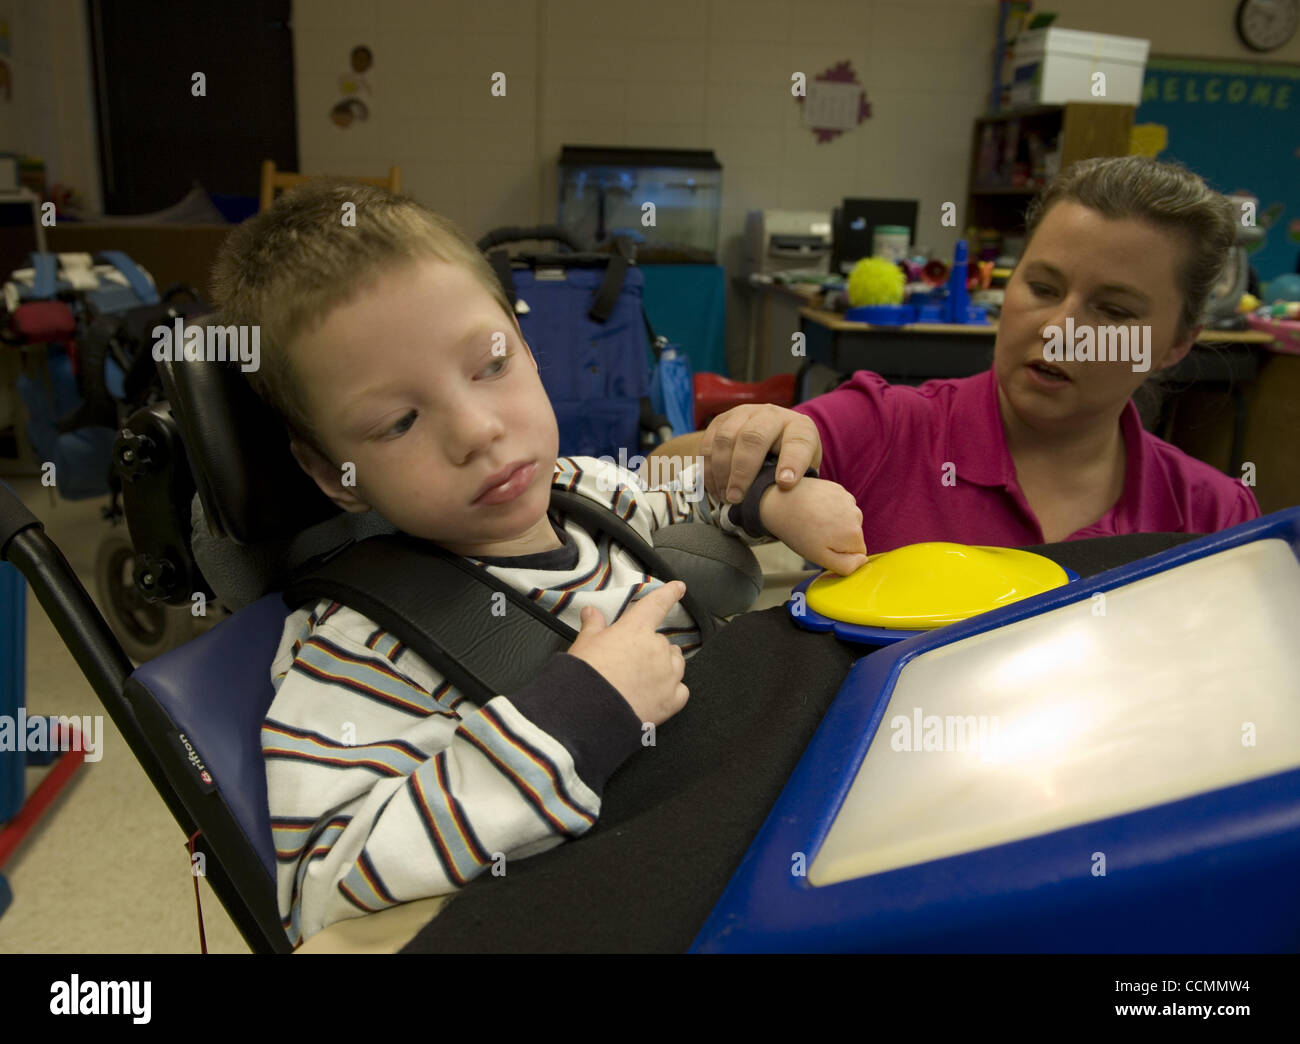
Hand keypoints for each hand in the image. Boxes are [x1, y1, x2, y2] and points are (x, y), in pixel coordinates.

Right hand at [566, 581, 689, 726]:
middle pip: (663, 641)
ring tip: (643, 678)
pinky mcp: (671, 700)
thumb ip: (593, 625)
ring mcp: (668, 675)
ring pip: (676, 663)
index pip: (657, 604)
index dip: (669, 593)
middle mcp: (657, 649)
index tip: (679, 588)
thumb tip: (591, 611)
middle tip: (630, 662)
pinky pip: (681, 690)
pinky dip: (672, 690)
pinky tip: (657, 695)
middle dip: (651, 648)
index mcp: (637, 629)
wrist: (589, 713)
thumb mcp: (585, 644)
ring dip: (666, 666)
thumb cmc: (586, 675)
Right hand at [700, 404, 821, 504]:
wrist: (770, 442)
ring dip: (721, 472)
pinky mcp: (722, 420)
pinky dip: (708, 470)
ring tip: (725, 497)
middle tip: (736, 499)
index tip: (784, 484)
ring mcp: (744, 414)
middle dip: (742, 471)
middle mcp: (772, 415)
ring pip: (726, 438)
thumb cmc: (790, 465)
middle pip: (753, 437)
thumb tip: (784, 504)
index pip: (797, 442)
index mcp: (800, 427)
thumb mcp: (803, 473)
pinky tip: (715, 489)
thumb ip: (797, 484)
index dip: (791, 462)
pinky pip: (708, 443)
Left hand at [759, 477, 867, 575]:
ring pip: (847, 520)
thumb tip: (862, 560)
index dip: (840, 553)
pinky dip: (830, 508)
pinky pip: (840, 506)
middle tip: (816, 534)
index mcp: (854, 534)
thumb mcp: (821, 558)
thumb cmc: (798, 533)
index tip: (823, 546)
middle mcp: (856, 514)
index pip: (858, 552)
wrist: (780, 503)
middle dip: (838, 537)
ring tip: (814, 521)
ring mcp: (848, 499)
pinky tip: (815, 509)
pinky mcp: (838, 489)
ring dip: (834, 522)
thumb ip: (847, 566)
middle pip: (854, 535)